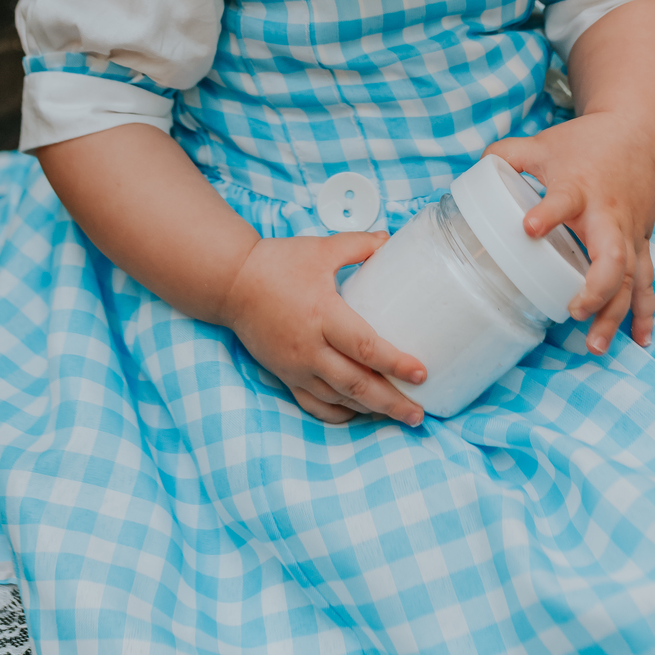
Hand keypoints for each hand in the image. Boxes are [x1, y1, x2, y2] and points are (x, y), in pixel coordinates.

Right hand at [221, 232, 427, 425]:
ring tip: (399, 414)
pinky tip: (358, 413)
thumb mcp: (321, 248)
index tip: (422, 373)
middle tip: (418, 413)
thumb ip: (359, 245)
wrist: (232, 283)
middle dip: (391, 403)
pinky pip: (314, 404)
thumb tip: (389, 240)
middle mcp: (311, 348)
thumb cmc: (278, 263)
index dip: (396, 363)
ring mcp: (296, 367)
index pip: (366, 347)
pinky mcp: (285, 376)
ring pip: (339, 399)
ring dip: (371, 410)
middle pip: (357, 385)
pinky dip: (339, 414)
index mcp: (324, 315)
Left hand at [487, 112, 654, 354]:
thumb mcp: (542, 143)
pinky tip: (640, 339)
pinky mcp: (642, 243)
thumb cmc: (584, 144)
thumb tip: (473, 171)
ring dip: (616, 313)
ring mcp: (629, 232)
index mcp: (580, 188)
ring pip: (631, 279)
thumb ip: (507, 156)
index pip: (565, 200)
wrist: (637, 134)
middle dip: (596, 289)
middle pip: (613, 256)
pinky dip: (645, 311)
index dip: (548, 214)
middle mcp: (609, 214)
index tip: (529, 227)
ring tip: (596, 345)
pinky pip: (646, 281)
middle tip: (574, 311)